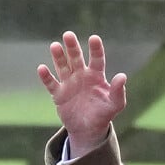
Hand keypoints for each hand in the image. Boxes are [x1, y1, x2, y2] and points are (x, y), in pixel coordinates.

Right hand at [37, 31, 126, 157]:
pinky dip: (46, 76)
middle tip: (68, 35)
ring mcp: (69, 83)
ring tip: (55, 46)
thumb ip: (119, 91)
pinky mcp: (58, 94)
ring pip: (62, 67)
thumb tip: (123, 76)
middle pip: (76, 58)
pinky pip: (51, 83)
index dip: (95, 49)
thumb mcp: (115, 105)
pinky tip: (42, 68)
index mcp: (96, 76)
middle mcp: (81, 75)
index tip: (94, 38)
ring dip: (58, 57)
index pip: (96, 59)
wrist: (89, 130)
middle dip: (72, 47)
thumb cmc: (103, 114)